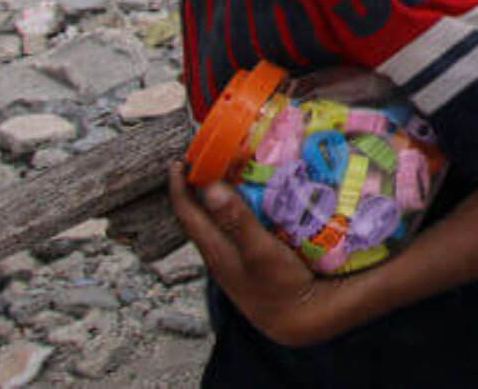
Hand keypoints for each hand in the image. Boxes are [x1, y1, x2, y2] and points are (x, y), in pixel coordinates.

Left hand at [168, 162, 346, 348]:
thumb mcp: (261, 252)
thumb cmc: (279, 286)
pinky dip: (237, 210)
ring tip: (230, 173)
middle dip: (197, 187)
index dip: (179, 186)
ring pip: (216, 222)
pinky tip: (255, 203)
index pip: (187, 213)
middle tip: (206, 159)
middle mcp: (219, 253)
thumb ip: (237, 221)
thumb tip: (209, 188)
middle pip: (198, 216)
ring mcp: (233, 259)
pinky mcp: (249, 261)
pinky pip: (235, 228)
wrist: (298, 319)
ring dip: (217, 198)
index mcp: (215, 249)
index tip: (179, 161)